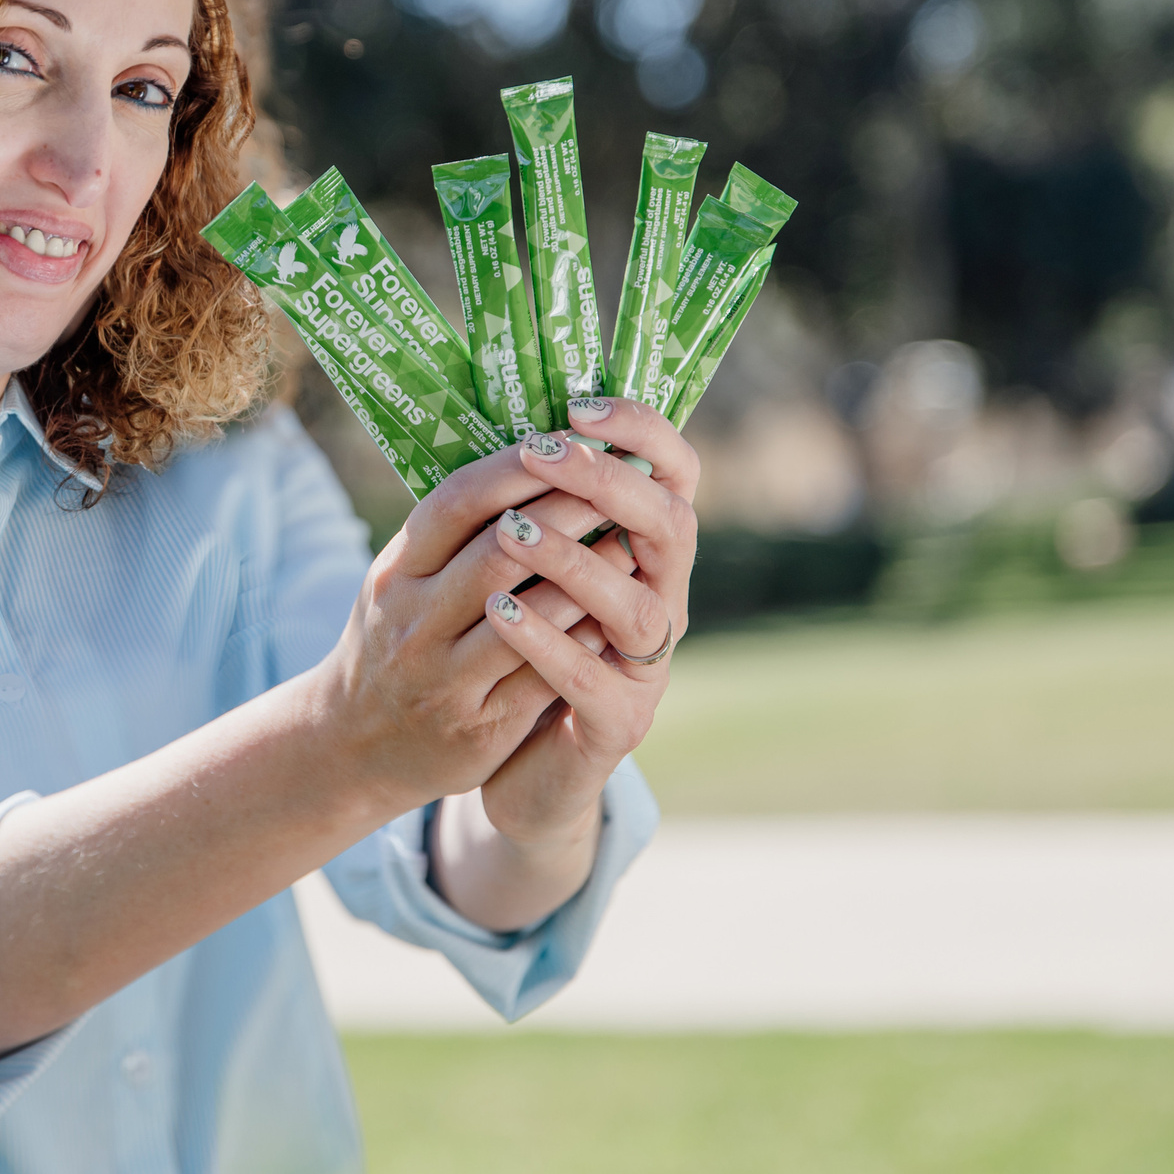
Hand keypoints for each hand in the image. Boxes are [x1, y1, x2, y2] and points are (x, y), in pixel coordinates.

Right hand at [311, 435, 629, 814]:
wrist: (354, 746)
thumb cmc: (393, 641)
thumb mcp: (399, 581)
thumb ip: (450, 533)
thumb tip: (529, 458)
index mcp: (394, 574)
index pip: (456, 502)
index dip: (516, 467)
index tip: (568, 440)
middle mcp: (412, 622)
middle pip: (500, 550)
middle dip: (568, 509)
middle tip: (619, 480)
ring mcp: (444, 678)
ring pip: (530, 614)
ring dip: (588, 572)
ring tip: (631, 538)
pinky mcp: (479, 727)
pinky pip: (544, 676)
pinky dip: (585, 638)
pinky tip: (617, 611)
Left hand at [474, 396, 699, 844]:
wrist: (519, 767)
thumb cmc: (521, 650)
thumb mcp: (532, 569)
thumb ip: (536, 504)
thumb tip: (509, 417)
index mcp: (646, 552)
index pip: (676, 474)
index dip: (641, 432)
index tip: (578, 405)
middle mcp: (662, 601)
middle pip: (669, 526)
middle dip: (607, 483)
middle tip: (542, 453)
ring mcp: (646, 666)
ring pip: (636, 604)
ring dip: (574, 560)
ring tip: (512, 533)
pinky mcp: (617, 723)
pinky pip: (589, 677)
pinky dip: (545, 640)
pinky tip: (497, 611)